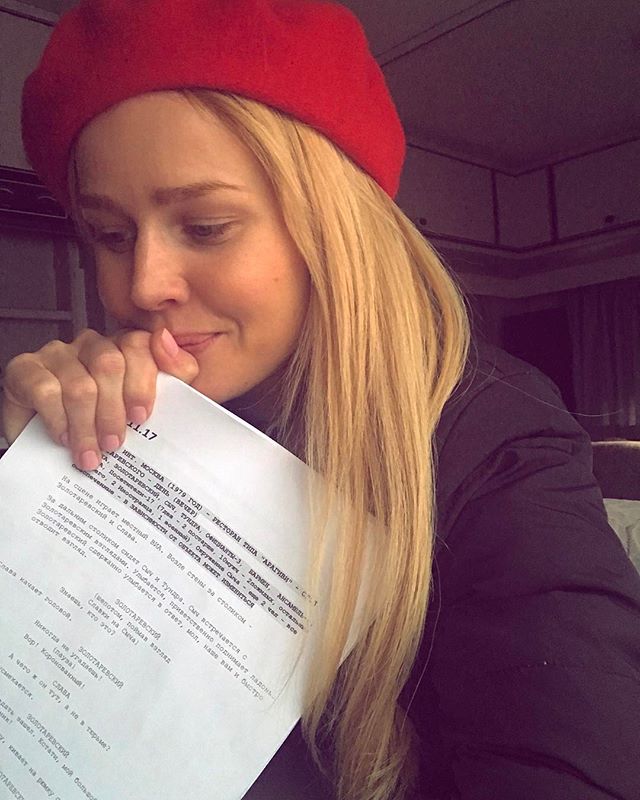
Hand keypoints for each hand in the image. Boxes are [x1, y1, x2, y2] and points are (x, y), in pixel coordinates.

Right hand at [1, 328, 197, 468]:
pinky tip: (64, 438)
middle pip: (109, 364)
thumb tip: (168, 343)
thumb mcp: (145, 405)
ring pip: (79, 384)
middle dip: (114, 411)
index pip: (138, 345)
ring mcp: (57, 354)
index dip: (142, 382)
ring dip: (87, 427)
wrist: (50, 448)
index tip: (141, 416)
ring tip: (91, 455)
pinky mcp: (25, 369)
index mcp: (122, 348)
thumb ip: (174, 373)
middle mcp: (91, 345)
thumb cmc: (102, 425)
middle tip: (115, 443)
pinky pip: (45, 390)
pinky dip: (58, 420)